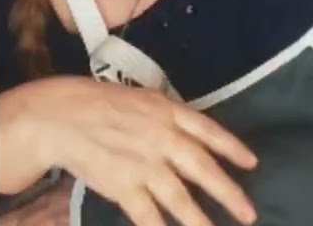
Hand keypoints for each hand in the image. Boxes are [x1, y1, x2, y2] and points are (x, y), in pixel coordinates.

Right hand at [6, 77, 257, 225]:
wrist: (61, 117)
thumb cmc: (99, 103)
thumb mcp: (141, 99)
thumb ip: (168, 115)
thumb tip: (191, 133)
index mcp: (167, 111)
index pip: (208, 130)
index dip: (232, 148)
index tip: (251, 163)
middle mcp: (162, 138)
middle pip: (202, 168)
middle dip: (228, 192)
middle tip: (249, 213)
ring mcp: (144, 165)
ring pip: (180, 198)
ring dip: (201, 220)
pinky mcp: (124, 187)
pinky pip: (148, 215)